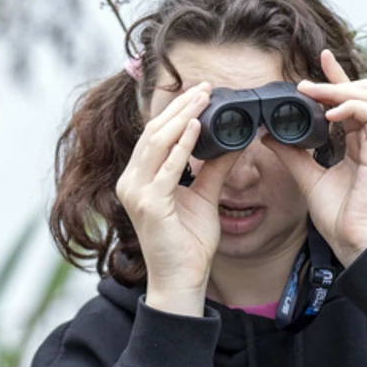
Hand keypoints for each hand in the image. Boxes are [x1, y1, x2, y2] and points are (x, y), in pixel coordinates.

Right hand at [116, 83, 236, 315]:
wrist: (182, 279)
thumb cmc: (189, 244)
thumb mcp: (205, 197)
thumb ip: (214, 168)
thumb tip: (235, 140)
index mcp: (139, 178)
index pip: (155, 135)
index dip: (177, 110)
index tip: (202, 92)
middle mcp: (131, 182)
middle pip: (154, 132)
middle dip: (181, 106)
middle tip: (206, 87)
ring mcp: (136, 193)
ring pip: (156, 143)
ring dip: (182, 117)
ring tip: (203, 99)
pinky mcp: (148, 205)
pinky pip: (166, 169)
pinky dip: (182, 146)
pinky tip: (197, 128)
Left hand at [263, 49, 366, 264]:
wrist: (356, 242)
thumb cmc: (340, 216)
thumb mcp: (307, 178)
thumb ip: (291, 153)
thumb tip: (268, 133)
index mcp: (359, 141)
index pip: (350, 99)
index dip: (336, 77)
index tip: (320, 58)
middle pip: (361, 91)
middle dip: (332, 81)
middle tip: (303, 84)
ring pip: (366, 96)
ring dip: (336, 90)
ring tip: (310, 93)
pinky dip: (350, 108)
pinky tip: (329, 113)